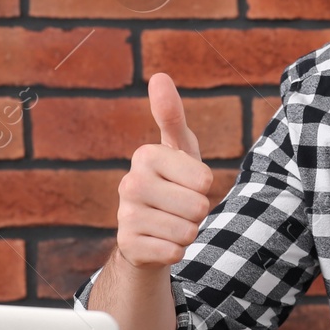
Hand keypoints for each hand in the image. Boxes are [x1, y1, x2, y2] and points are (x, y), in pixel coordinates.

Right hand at [115, 72, 214, 269]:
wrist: (148, 231)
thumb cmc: (172, 182)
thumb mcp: (179, 149)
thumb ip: (172, 115)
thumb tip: (159, 76)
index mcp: (145, 155)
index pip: (204, 179)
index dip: (204, 186)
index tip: (186, 183)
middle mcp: (129, 183)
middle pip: (197, 207)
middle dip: (197, 212)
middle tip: (179, 207)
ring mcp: (125, 216)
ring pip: (187, 232)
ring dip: (187, 232)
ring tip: (170, 223)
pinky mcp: (127, 245)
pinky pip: (174, 253)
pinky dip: (175, 251)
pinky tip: (160, 241)